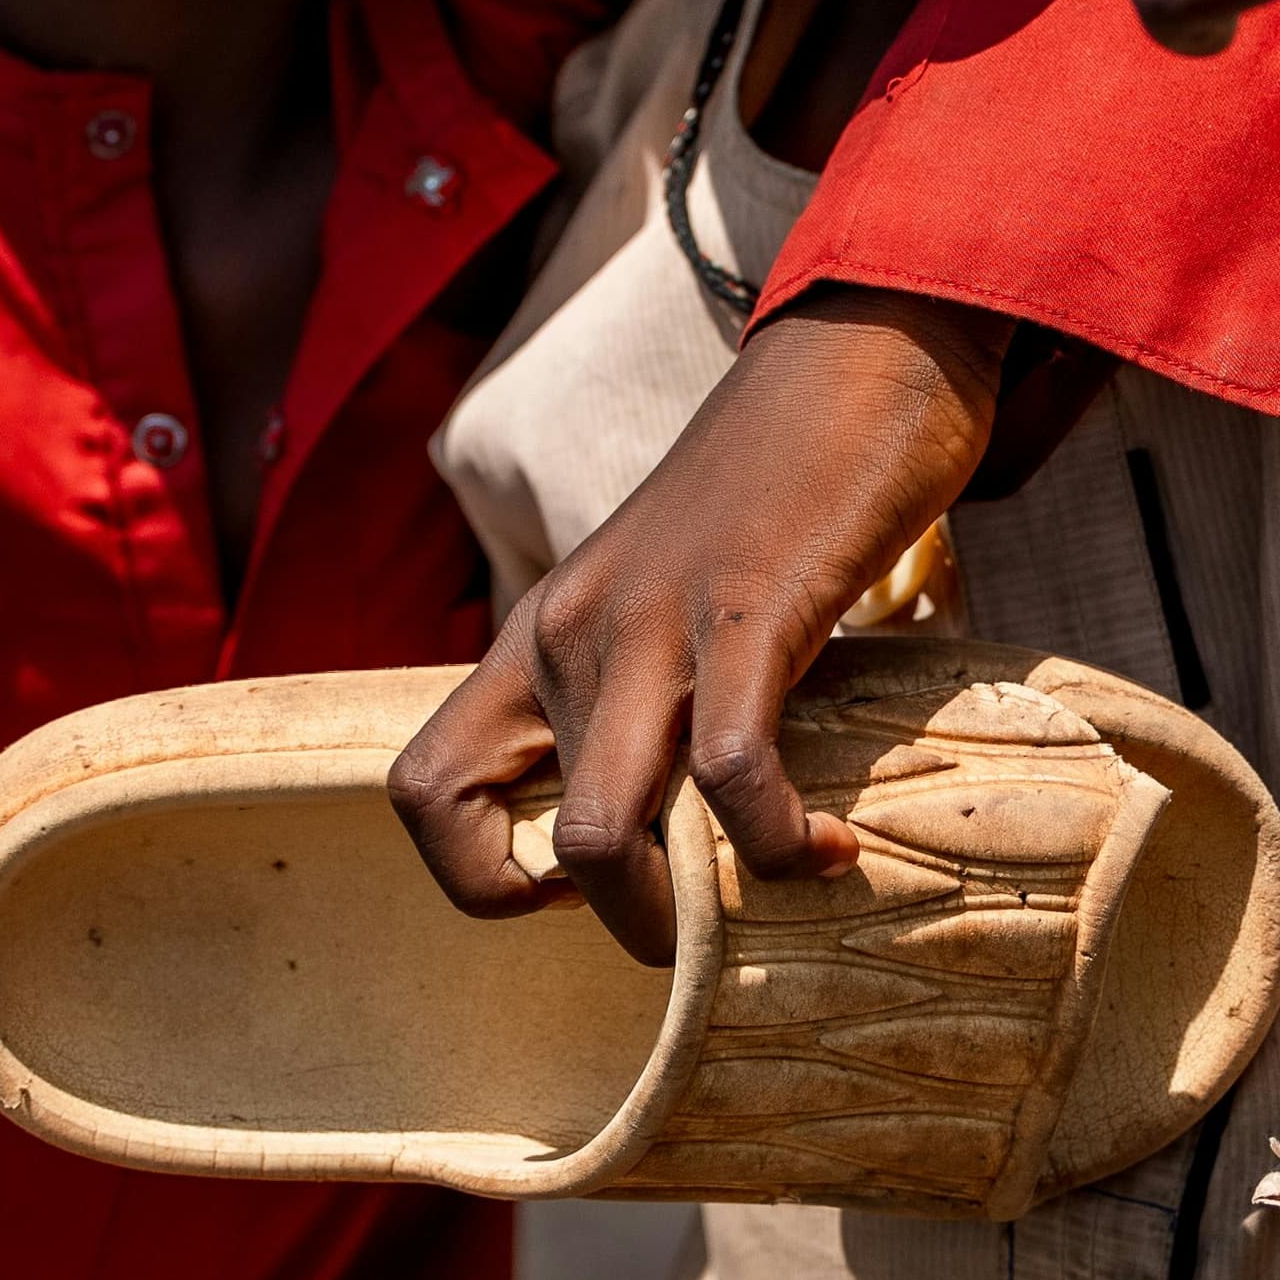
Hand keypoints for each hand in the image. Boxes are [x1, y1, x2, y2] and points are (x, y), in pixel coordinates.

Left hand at [391, 290, 1010, 964]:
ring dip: (681, 913)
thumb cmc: (777, 492)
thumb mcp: (667, 591)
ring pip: (604, 831)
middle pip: (522, 842)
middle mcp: (570, 631)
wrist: (856, 349)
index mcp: (541, 632)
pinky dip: (780, 841)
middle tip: (711, 929)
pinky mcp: (746, 608)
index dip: (477, 876)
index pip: (423, 788)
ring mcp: (651, 619)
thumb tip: (678, 813)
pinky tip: (833, 845)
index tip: (579, 887)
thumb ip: (649, 685)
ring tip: (772, 895)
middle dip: (621, 924)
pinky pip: (732, 771)